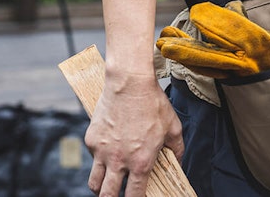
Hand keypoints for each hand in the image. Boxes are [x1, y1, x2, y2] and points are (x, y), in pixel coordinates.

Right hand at [85, 72, 183, 196]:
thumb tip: (178, 162)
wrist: (130, 83)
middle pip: (108, 196)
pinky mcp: (91, 140)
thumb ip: (177, 149)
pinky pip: (93, 158)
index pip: (135, 195)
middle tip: (118, 196)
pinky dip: (99, 161)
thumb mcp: (173, 127)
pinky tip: (109, 152)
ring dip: (100, 188)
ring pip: (95, 183)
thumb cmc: (153, 103)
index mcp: (141, 161)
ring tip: (107, 186)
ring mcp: (102, 151)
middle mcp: (120, 160)